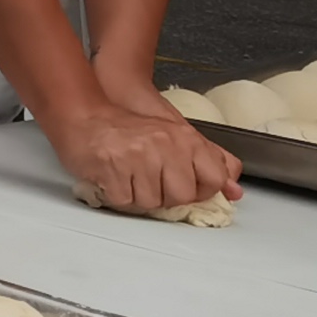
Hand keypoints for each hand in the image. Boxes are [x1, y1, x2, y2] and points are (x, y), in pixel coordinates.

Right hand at [49, 100, 240, 214]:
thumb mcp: (174, 136)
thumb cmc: (126, 128)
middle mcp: (166, 146)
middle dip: (164, 196)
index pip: (212, 180)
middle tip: (148, 180)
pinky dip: (116, 195)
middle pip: (180, 196)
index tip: (182, 185)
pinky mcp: (113, 168)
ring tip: (127, 176)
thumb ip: (209, 162)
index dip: (198, 190)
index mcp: (185, 138)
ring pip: (150, 202)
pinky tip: (112, 177)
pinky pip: (123, 201)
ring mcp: (138, 157)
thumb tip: (235, 192)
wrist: (82, 114)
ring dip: (137, 196)